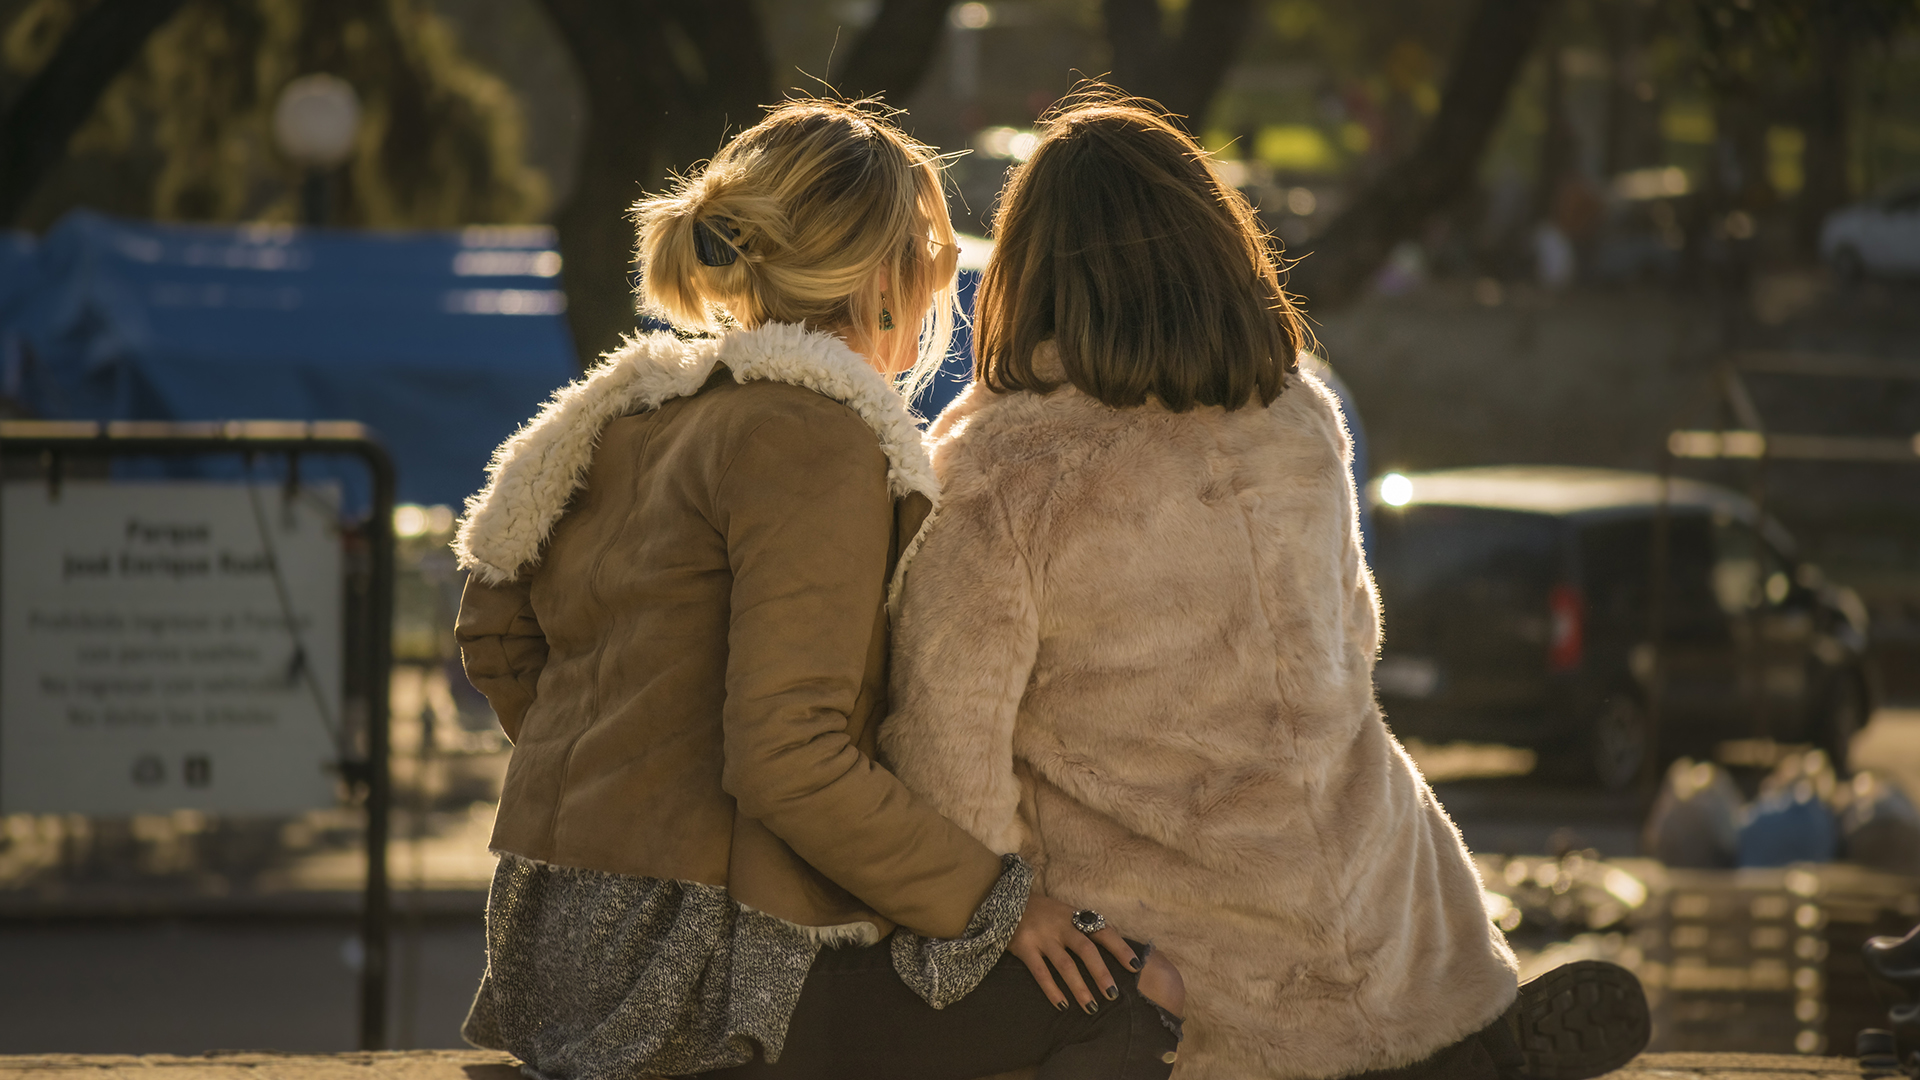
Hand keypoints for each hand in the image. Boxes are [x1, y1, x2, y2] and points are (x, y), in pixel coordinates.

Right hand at [1008, 891, 1139, 1013]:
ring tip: (1091, 1007)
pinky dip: (1052, 990)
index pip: (1103, 931)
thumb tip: (1111, 952)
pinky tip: (1063, 1005)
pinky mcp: (1024, 947)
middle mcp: (1061, 925)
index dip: (1120, 948)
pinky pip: (1040, 973)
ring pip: (1065, 965)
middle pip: (1086, 950)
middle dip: (1101, 973)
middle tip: (1113, 994)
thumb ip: (1083, 928)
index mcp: (1074, 916)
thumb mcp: (1065, 913)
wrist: (1005, 901)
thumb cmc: (1043, 912)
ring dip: (1080, 988)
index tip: (1135, 966)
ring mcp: (1042, 937)